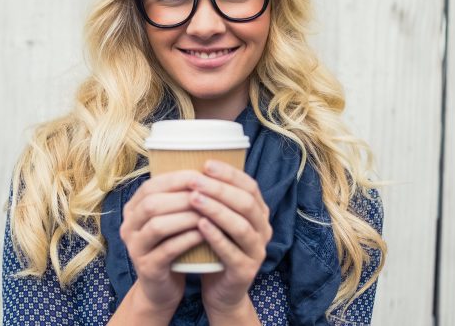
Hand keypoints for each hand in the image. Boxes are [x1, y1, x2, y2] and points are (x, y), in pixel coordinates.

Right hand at [119, 170, 207, 313]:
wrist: (162, 287)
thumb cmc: (172, 245)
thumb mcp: (171, 218)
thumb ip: (177, 197)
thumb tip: (205, 169)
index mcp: (133, 209)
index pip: (151, 185)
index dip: (176, 178)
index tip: (202, 175)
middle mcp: (128, 226)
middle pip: (152, 204)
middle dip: (182, 197)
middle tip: (209, 193)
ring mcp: (134, 248)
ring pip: (158, 226)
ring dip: (186, 217)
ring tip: (209, 213)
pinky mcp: (147, 268)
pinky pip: (167, 250)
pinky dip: (187, 239)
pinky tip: (204, 234)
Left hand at [187, 160, 271, 317]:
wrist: (220, 291)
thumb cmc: (214, 248)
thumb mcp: (218, 219)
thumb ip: (215, 197)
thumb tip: (192, 165)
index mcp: (259, 213)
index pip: (249, 186)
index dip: (229, 174)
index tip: (205, 163)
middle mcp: (263, 229)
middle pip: (245, 203)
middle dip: (219, 189)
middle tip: (195, 180)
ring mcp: (257, 251)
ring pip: (240, 226)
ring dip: (216, 210)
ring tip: (193, 198)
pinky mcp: (246, 271)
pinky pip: (232, 251)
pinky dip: (216, 236)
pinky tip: (200, 225)